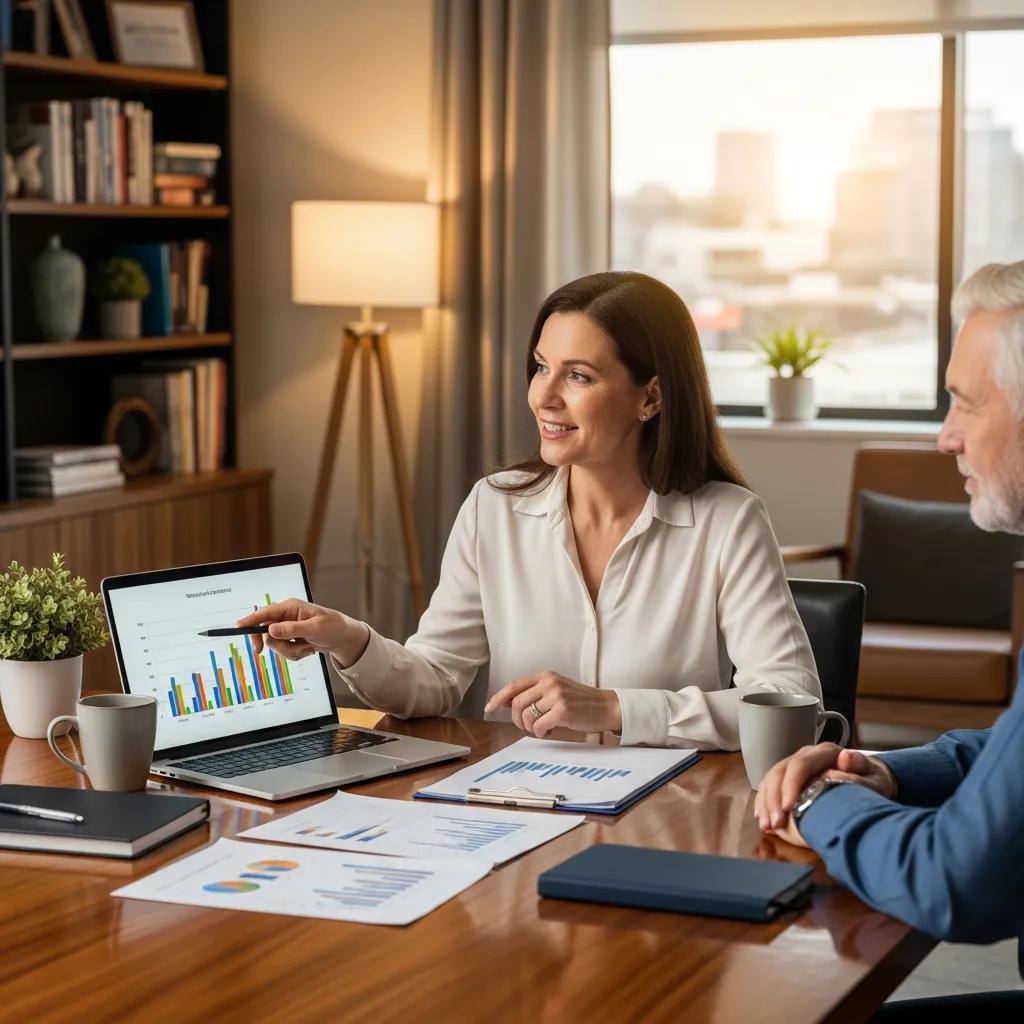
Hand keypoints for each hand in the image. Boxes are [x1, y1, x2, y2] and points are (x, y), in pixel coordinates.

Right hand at [235, 599, 368, 665]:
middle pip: (266, 632)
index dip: (251, 619)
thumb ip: (292, 629)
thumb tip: (271, 629)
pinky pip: (284, 651)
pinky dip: (296, 654)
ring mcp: (288, 628)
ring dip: (291, 651)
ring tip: (308, 647)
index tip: (238, 627)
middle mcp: (286, 616)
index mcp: (291, 607)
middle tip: (266, 652)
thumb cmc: (333, 627)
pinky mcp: (291, 639)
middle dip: (276, 644)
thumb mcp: (314, 628)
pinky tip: (309, 649)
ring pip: (275, 645)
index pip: (266, 612)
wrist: (343, 639)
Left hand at [484, 672, 621, 738]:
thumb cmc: (580, 702)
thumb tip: (507, 702)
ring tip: (543, 728)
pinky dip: (541, 733)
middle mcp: (549, 683)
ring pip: (526, 716)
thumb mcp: (556, 690)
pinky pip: (539, 727)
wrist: (606, 706)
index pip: (514, 685)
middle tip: (528, 727)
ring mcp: (556, 696)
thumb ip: (534, 693)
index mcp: (545, 676)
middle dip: (518, 720)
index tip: (489, 708)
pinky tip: (551, 731)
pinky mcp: (563, 710)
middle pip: (517, 704)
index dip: (499, 697)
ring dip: (531, 728)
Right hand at [754, 744, 897, 832]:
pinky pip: (769, 786)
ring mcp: (795, 765)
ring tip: (766, 826)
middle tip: (774, 824)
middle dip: (773, 799)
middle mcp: (807, 755)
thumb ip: (860, 770)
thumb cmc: (873, 781)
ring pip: (771, 778)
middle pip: (781, 771)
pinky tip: (762, 818)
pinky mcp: (789, 778)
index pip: (801, 764)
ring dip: (765, 803)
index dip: (790, 785)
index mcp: (826, 752)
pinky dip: (763, 802)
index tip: (787, 808)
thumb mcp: (874, 778)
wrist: (870, 780)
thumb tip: (845, 759)